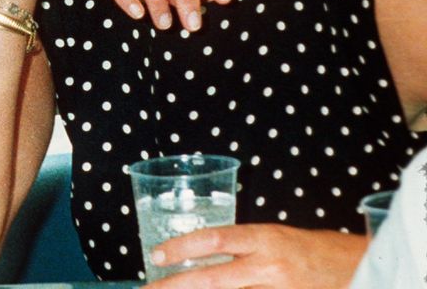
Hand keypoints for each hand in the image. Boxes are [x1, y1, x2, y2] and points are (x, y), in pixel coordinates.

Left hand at [146, 223, 366, 287]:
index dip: (182, 247)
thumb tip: (200, 258)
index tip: (156, 255)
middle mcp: (271, 267)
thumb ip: (242, 249)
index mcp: (266, 239)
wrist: (365, 270)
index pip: (215, 239)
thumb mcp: (277, 239)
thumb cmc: (317, 251)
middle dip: (174, 286)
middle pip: (212, 279)